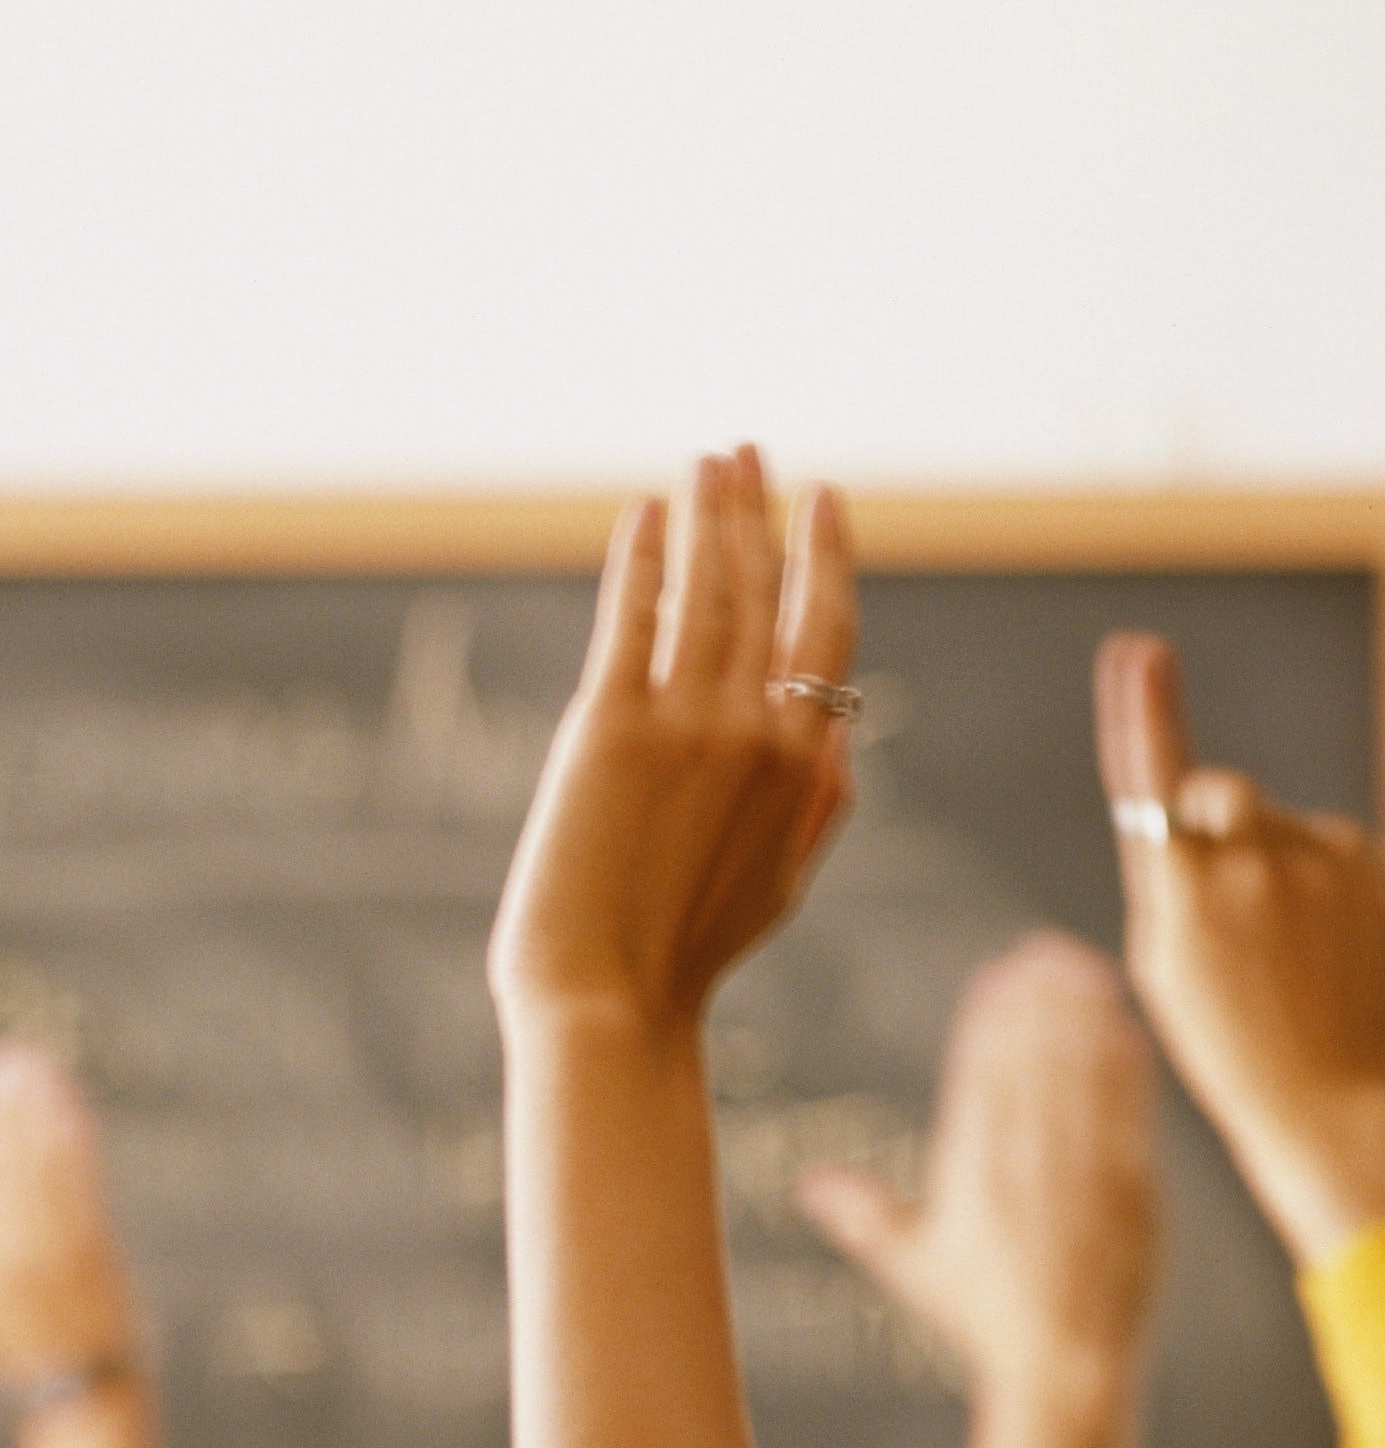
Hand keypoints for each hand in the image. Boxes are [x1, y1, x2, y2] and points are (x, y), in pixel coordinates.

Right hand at [0, 1040, 142, 1390]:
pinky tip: (70, 1108)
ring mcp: (41, 1257)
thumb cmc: (23, 1317)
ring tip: (38, 1070)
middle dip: (4, 1104)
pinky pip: (76, 1187)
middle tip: (12, 1057)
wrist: (73, 1379)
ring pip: (35, 1167)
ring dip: (37, 1111)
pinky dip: (72, 1143)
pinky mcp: (88, 1259)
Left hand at [489, 453, 858, 1037]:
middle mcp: (762, 732)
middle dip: (760, 512)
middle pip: (769, 594)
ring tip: (707, 459)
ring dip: (710, 515)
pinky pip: (632, 620)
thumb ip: (819, 802)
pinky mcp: (612, 727)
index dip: (824, 557)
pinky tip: (643, 514)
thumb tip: (838, 741)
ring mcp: (690, 725)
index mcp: (811, 766)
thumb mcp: (782, 877)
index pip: (829, 633)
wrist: (608, 998)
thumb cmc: (687, 951)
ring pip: (710, 592)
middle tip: (749, 450)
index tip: (822, 499)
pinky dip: (641, 560)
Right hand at [797, 935, 1160, 1398]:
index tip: (997, 974)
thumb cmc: (984, 1319)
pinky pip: (1126, 1119)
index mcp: (970, 1180)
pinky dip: (1126, 1072)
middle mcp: (1023, 1173)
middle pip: (1030, 1069)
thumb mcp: (914, 1266)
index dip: (990, 1024)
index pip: (979, 1082)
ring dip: (1083, 1021)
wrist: (1064, 1368)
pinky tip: (1127, 1032)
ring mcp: (1081, 1182)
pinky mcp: (1131, 1196)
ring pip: (1081, 1084)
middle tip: (1043, 949)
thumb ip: (864, 1215)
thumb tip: (805, 1183)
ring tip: (1085, 970)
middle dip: (1037, 1004)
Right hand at [1095, 632, 1384, 1268]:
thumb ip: (1171, 875)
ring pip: (1278, 827)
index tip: (1138, 651)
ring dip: (1273, 865)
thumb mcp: (1166, 960)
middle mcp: (1255, 860)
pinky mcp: (1372, 867)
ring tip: (1287, 951)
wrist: (1337, 1096)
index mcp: (1186, 888)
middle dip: (1214, 824)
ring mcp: (1323, 860)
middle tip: (1224, 910)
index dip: (1143, 708)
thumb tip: (1199, 812)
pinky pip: (1327, 850)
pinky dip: (1319, 884)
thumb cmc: (1234, 1042)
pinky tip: (1324, 949)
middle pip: (1219, 796)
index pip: (1154, 775)